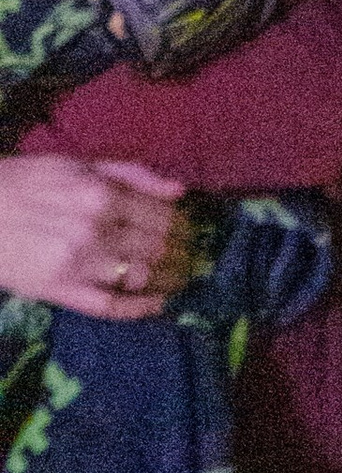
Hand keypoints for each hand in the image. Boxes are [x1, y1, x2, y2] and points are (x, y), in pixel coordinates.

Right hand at [0, 156, 189, 317]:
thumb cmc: (22, 182)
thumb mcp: (74, 164)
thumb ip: (129, 173)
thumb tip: (178, 190)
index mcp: (100, 193)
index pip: (165, 217)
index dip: (184, 228)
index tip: (188, 232)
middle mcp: (96, 229)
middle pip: (160, 249)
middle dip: (182, 255)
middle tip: (188, 258)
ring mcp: (80, 264)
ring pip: (146, 279)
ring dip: (170, 282)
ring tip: (177, 279)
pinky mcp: (64, 291)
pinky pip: (115, 307)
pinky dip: (143, 308)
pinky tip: (157, 304)